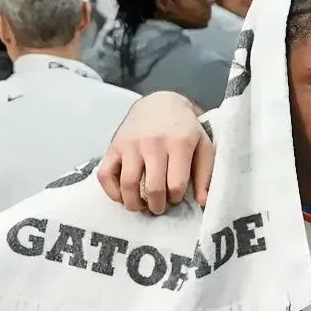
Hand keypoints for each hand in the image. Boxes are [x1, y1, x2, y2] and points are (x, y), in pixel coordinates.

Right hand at [97, 92, 212, 212]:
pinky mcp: (114, 146)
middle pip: (153, 188)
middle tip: (159, 207)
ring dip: (134, 204)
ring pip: (128, 184)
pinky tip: (123, 196)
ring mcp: (131, 145)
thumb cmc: (185, 129)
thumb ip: (205, 174)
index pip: (176, 184)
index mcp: (180, 144)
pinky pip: (105, 175)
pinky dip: (112, 192)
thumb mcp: (203, 146)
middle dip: (157, 206)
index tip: (175, 198)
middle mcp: (154, 144)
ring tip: (142, 206)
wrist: (160, 104)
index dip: (176, 199)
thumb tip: (203, 202)